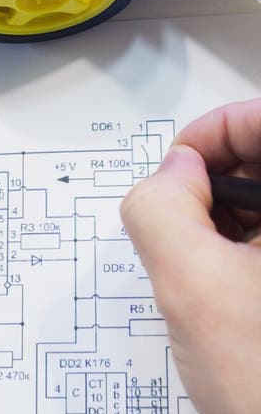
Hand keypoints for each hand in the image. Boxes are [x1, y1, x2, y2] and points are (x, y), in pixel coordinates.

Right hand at [121, 100, 260, 413]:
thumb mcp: (187, 280)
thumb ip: (161, 203)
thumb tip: (173, 173)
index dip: (217, 130)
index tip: (182, 165)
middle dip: (222, 177)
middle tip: (190, 215)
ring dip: (237, 212)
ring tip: (211, 260)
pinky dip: (252, 243)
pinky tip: (235, 283)